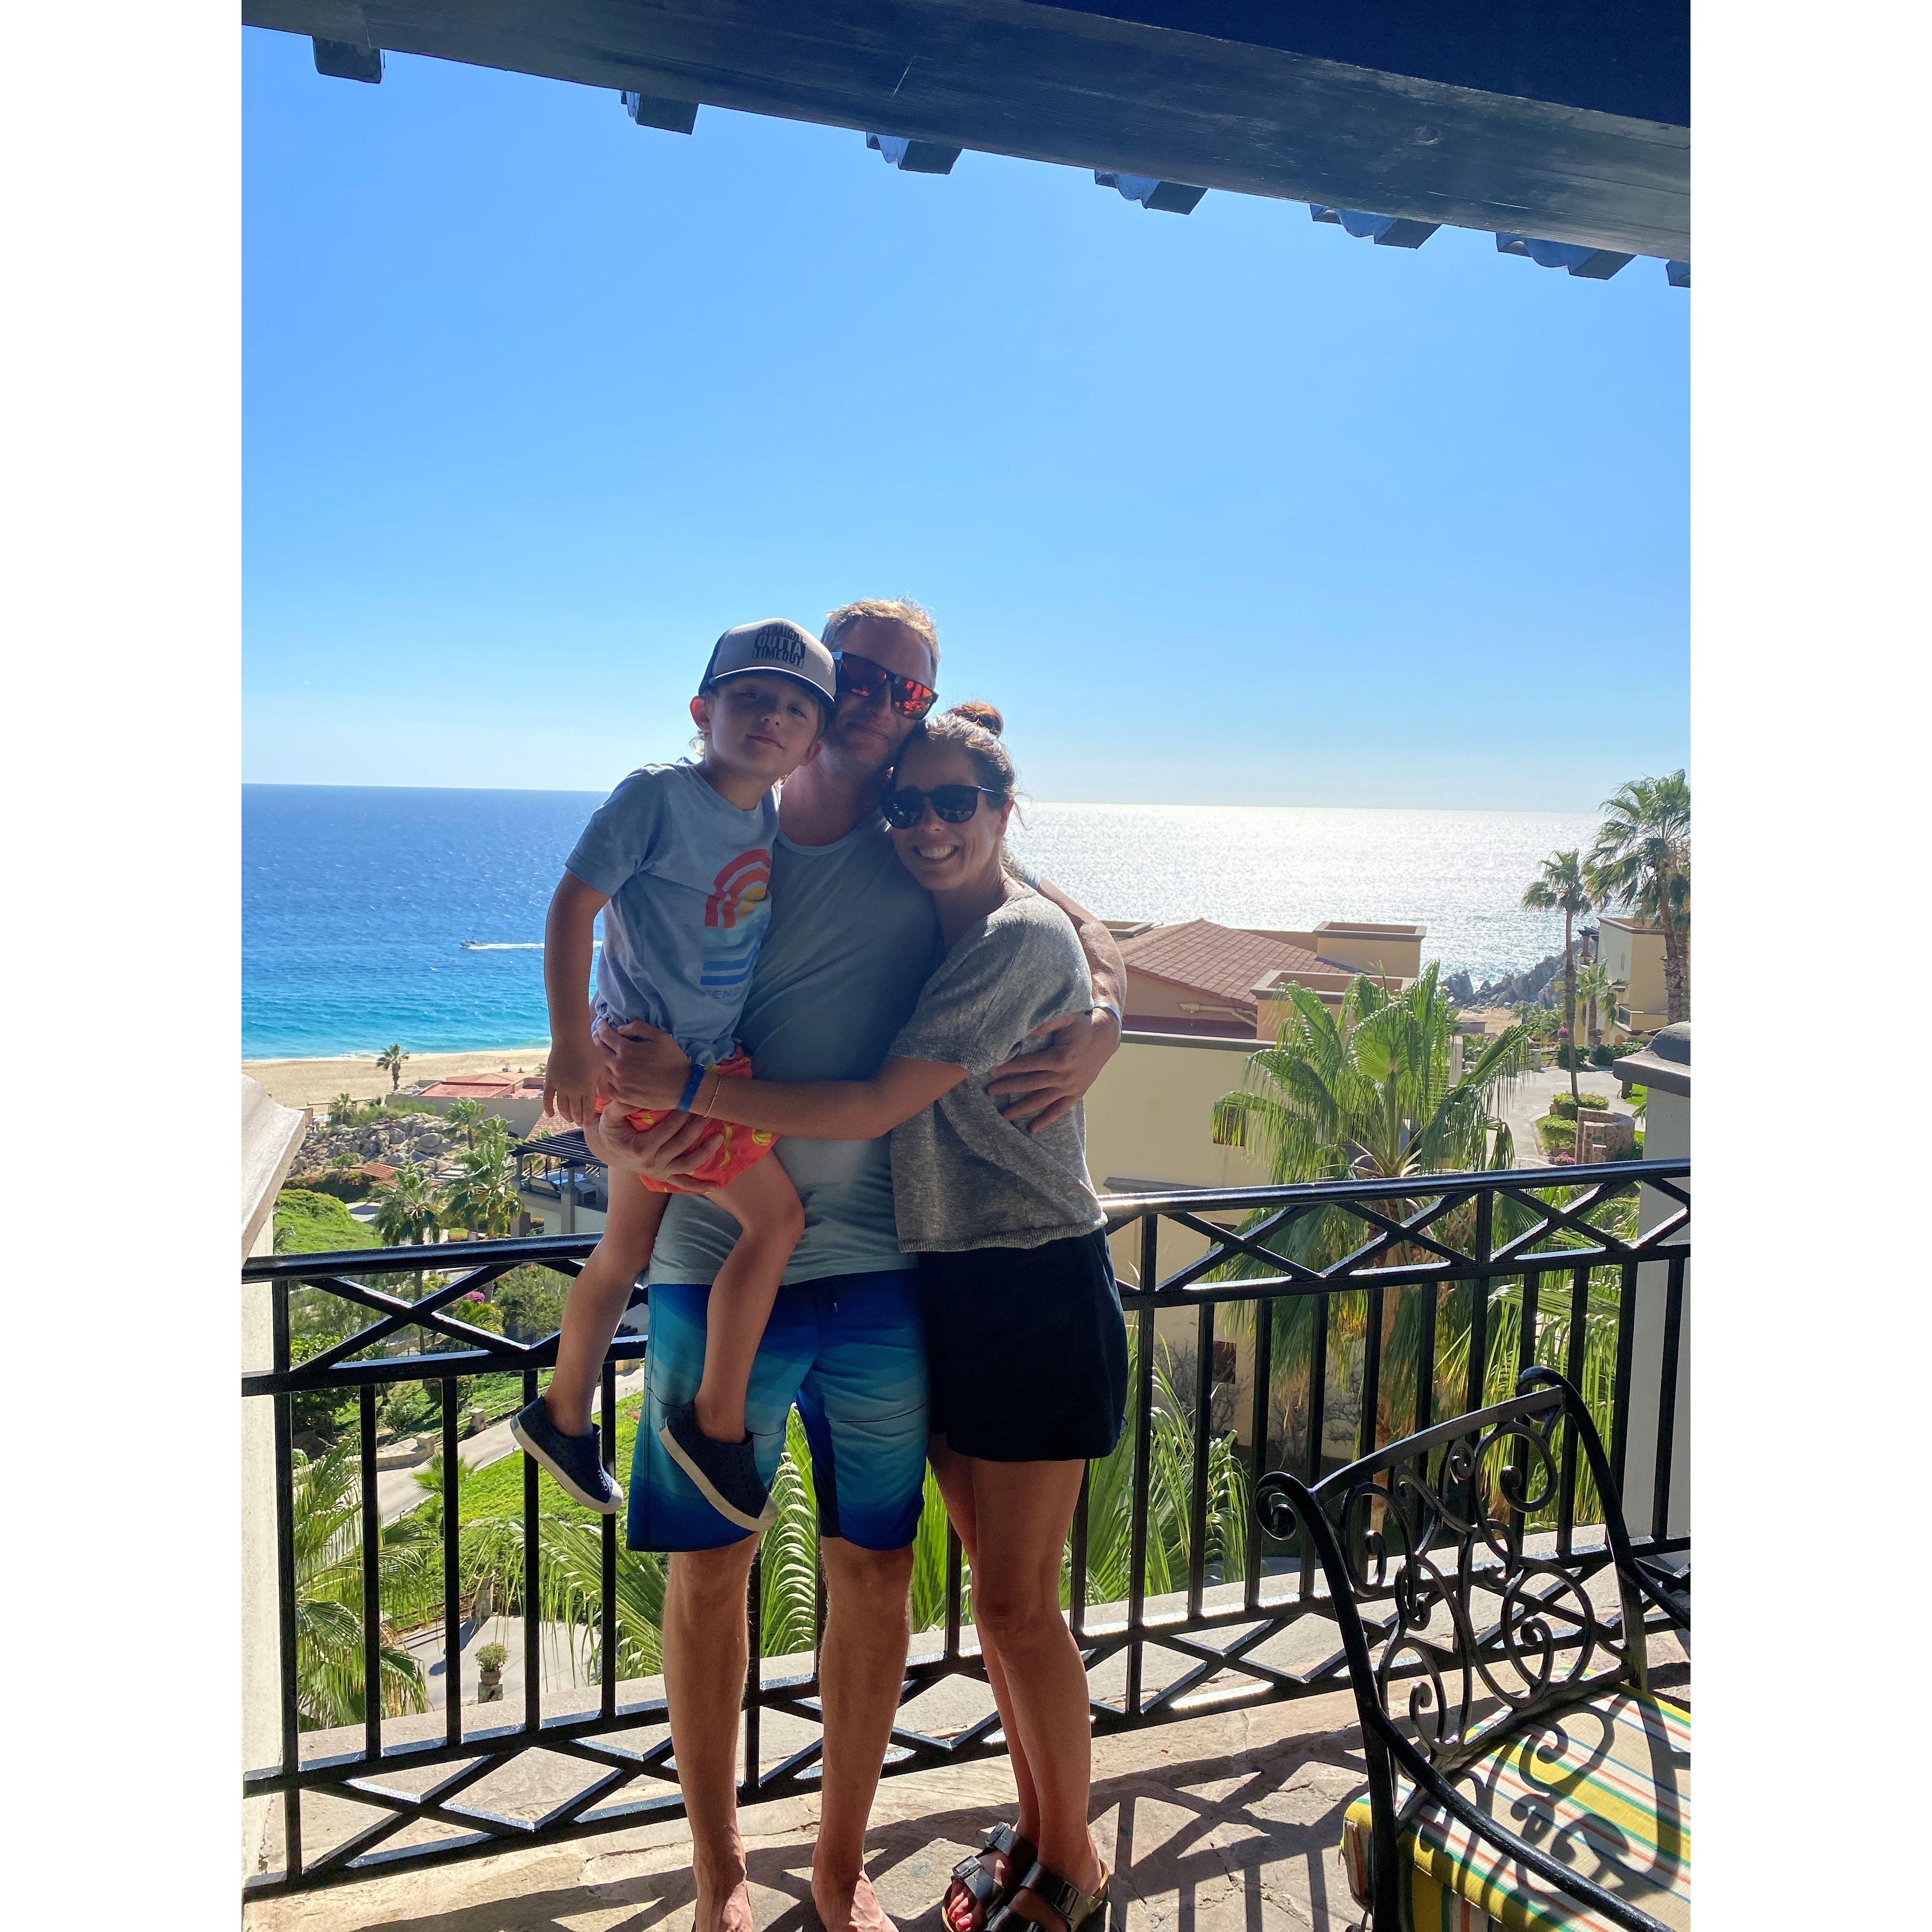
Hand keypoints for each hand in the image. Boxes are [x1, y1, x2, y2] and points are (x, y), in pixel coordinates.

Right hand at [543, 1035, 601, 1127]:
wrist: (571, 1038)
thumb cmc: (590, 1050)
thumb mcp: (601, 1067)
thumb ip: (603, 1085)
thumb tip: (606, 1099)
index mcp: (587, 1088)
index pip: (588, 1110)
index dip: (588, 1119)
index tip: (589, 1125)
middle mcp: (573, 1090)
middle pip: (575, 1111)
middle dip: (578, 1119)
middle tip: (580, 1123)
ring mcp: (560, 1086)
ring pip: (562, 1107)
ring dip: (566, 1115)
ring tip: (569, 1119)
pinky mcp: (550, 1081)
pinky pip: (547, 1098)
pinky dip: (548, 1108)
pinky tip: (551, 1115)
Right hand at [588, 1108, 713, 1186]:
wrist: (605, 1149)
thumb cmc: (609, 1129)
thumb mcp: (610, 1116)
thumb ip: (622, 1105)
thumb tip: (637, 1094)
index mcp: (641, 1148)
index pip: (668, 1129)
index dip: (682, 1114)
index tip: (692, 1100)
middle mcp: (652, 1163)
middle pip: (681, 1143)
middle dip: (697, 1126)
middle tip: (709, 1111)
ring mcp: (659, 1172)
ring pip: (688, 1164)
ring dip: (706, 1151)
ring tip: (720, 1136)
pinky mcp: (663, 1177)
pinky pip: (683, 1184)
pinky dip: (700, 1186)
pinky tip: (717, 1186)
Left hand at [593, 1016, 691, 1110]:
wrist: (682, 1088)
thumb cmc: (673, 1060)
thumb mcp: (660, 1036)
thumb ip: (638, 1028)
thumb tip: (620, 1029)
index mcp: (626, 1050)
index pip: (606, 1035)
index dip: (602, 1026)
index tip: (601, 1022)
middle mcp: (618, 1066)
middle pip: (599, 1051)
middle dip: (597, 1040)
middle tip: (596, 1035)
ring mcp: (618, 1083)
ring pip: (600, 1069)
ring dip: (598, 1060)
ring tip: (599, 1054)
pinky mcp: (621, 1096)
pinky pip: (605, 1087)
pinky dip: (602, 1079)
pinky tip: (604, 1075)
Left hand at [983, 1007, 1121, 1133]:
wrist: (1105, 1038)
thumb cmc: (1082, 1025)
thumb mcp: (1067, 1017)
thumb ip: (1048, 1022)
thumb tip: (1027, 1029)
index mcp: (1059, 1058)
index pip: (1027, 1064)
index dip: (1008, 1067)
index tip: (991, 1070)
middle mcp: (1064, 1076)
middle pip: (1030, 1084)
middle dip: (1008, 1088)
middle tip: (989, 1092)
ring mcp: (1070, 1087)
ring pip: (1042, 1101)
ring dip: (1022, 1108)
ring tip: (1005, 1116)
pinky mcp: (1076, 1094)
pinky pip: (1059, 1110)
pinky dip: (1046, 1120)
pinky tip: (1032, 1129)